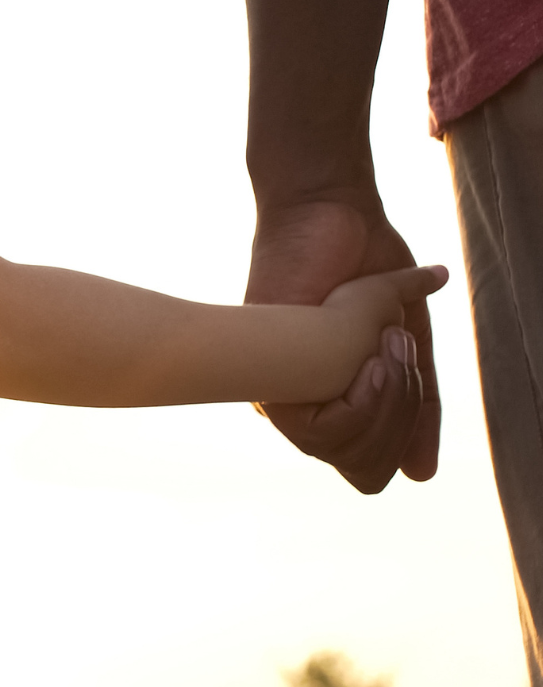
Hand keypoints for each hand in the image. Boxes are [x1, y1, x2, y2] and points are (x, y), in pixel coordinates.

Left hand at [246, 196, 441, 493]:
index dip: (405, 426)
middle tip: (397, 345)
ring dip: (388, 400)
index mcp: (330, 404)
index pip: (371, 469)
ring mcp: (281, 397)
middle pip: (365, 470)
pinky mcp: (266, 379)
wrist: (330, 213)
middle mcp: (301, 409)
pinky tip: (369, 355)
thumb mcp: (404, 340)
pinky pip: (323, 432)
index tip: (404, 352)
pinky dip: (364, 399)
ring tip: (385, 341)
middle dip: (403, 412)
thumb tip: (421, 474)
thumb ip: (416, 402)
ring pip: (347, 454)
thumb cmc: (361, 265)